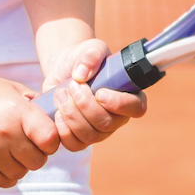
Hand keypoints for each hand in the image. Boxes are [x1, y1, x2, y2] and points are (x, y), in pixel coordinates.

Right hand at [0, 71, 59, 188]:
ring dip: (22, 167)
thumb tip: (55, 116)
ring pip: (20, 173)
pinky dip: (8, 177)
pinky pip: (2, 180)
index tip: (45, 137)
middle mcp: (6, 133)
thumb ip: (34, 103)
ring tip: (15, 155)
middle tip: (29, 146)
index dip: (53, 142)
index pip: (50, 138)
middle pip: (38, 161)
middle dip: (38, 155)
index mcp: (19, 112)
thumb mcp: (13, 89)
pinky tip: (6, 166)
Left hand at [45, 37, 148, 152]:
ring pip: (90, 136)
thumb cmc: (83, 60)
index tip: (100, 92)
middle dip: (85, 105)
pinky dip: (63, 130)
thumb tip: (82, 74)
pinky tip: (57, 112)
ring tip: (61, 93)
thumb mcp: (89, 49)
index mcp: (129, 96)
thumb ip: (91, 55)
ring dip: (71, 114)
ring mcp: (100, 131)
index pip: (137, 108)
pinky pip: (75, 145)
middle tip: (71, 85)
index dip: (119, 104)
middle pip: (107, 124)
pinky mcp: (80, 138)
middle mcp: (117, 117)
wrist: (63, 70)